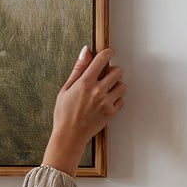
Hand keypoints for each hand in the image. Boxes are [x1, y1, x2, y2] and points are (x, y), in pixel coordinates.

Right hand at [42, 46, 125, 173]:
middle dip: (114, 70)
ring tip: (107, 90)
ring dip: (117, 85)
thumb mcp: (66, 88)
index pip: (102, 59)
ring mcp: (106, 102)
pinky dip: (117, 99)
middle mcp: (97, 91)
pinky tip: (107, 101)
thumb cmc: (64, 113)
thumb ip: (78, 69)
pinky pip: (122, 100)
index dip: (108, 53)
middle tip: (107, 75)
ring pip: (122, 85)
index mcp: (85, 82)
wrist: (69, 135)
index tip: (109, 53)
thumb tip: (86, 51)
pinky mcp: (111, 113)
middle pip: (118, 71)